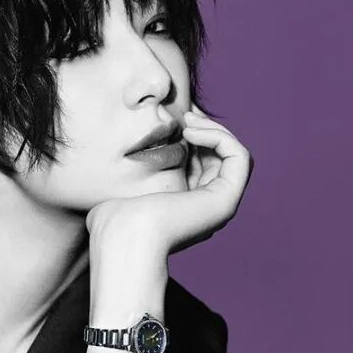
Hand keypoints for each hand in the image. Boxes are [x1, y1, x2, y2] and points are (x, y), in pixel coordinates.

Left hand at [86, 105, 253, 258]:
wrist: (122, 238)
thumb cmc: (114, 221)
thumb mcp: (121, 192)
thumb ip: (129, 182)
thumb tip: (125, 168)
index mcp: (186, 207)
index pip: (202, 164)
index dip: (194, 138)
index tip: (175, 120)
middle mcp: (207, 208)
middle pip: (221, 158)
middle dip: (206, 129)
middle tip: (185, 114)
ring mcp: (219, 205)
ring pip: (233, 155)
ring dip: (214, 130)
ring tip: (187, 121)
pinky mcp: (225, 200)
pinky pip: (239, 158)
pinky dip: (220, 138)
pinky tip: (191, 132)